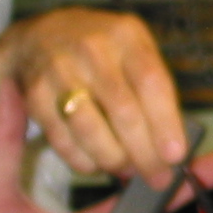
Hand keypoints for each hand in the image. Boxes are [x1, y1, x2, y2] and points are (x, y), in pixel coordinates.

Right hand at [0, 7, 186, 188]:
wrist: (40, 36)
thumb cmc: (102, 50)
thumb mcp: (134, 49)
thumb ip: (154, 89)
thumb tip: (170, 145)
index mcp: (126, 36)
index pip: (151, 82)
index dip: (165, 122)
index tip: (176, 155)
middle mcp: (92, 49)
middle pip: (123, 110)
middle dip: (144, 152)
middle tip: (157, 177)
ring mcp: (60, 71)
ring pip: (91, 129)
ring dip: (114, 159)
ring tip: (127, 169)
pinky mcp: (36, 95)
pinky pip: (63, 140)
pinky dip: (84, 161)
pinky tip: (98, 164)